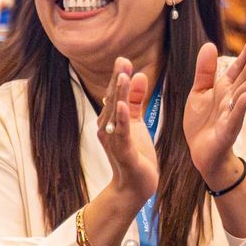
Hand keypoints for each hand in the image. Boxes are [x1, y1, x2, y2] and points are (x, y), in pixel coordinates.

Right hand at [97, 58, 160, 204]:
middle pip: (112, 100)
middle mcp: (108, 128)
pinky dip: (122, 119)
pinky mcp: (124, 152)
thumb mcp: (137, 123)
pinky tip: (123, 106)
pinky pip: (122, 133)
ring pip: (115, 114)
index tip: (123, 58)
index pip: (114, 94)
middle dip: (117, 80)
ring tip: (123, 76)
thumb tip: (137, 74)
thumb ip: (135, 100)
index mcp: (112, 120)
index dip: (118, 76)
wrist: (135, 187)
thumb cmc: (136, 154)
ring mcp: (114, 140)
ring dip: (118, 95)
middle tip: (122, 60)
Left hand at [183, 38, 245, 188]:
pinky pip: (236, 116)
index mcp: (224, 89)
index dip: (245, 56)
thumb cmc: (202, 122)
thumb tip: (209, 45)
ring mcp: (232, 114)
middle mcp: (231, 99)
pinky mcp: (228, 130)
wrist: (201, 152)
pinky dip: (241, 106)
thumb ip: (205, 71)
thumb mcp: (199, 92)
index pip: (237, 69)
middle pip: (244, 79)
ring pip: (243, 95)